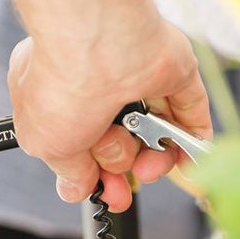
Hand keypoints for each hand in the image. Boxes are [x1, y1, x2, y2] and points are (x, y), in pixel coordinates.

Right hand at [8, 0, 211, 210]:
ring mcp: (138, 83)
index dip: (95, 176)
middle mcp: (98, 90)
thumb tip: (74, 189)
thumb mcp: (47, 145)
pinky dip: (192, 143)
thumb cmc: (64, 85)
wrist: (103, 44)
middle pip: (118, 148)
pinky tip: (190, 163)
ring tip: (141, 153)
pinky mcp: (174, 77)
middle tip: (117, 169)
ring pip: (153, 139)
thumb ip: (68, 171)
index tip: (106, 194)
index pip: (81, 147)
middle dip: (119, 166)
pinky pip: (189, 115)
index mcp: (59, 98)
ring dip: (150, 159)